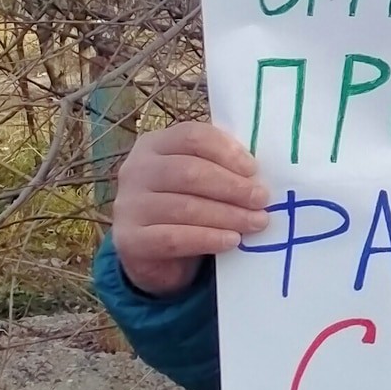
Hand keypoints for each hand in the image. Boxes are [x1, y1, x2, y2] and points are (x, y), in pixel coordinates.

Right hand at [110, 122, 269, 297]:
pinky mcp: (130, 240)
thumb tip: (259, 174)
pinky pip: (174, 238)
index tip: (254, 169)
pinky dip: (208, 239)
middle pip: (189, 171)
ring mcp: (129, 205)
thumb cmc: (185, 205)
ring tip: (256, 222)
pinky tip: (232, 241)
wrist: (152, 253)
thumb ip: (220, 167)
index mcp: (154, 145)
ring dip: (227, 215)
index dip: (227, 151)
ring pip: (184, 207)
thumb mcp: (198, 180)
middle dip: (232, 186)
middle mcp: (136, 170)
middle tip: (262, 199)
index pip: (191, 136)